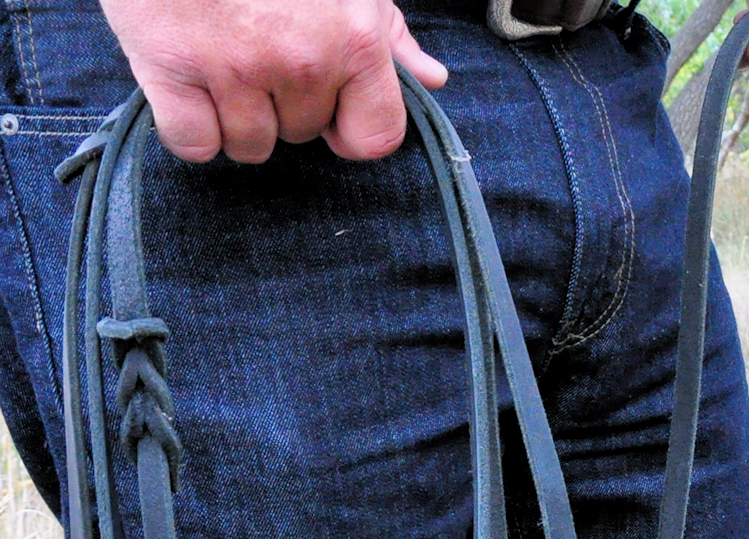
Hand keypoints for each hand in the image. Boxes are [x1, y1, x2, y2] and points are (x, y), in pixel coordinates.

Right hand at [97, 0, 448, 163]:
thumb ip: (387, 34)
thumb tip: (431, 78)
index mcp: (354, 40)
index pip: (376, 138)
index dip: (351, 129)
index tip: (331, 109)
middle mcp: (300, 60)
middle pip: (302, 135)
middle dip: (283, 104)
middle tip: (255, 45)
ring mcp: (234, 66)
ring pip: (248, 146)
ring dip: (234, 117)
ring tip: (219, 56)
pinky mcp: (170, 65)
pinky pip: (193, 143)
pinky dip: (189, 127)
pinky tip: (187, 82)